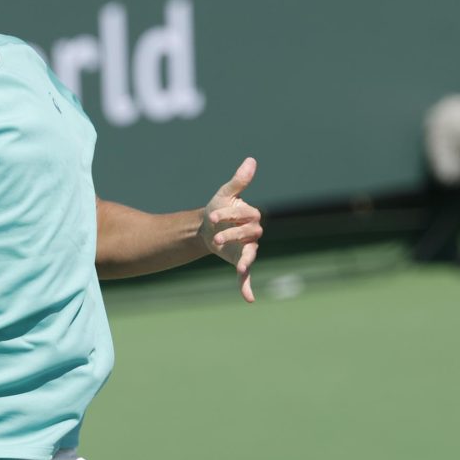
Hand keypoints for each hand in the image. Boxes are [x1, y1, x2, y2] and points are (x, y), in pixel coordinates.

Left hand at [199, 158, 262, 302]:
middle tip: (215, 237)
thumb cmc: (218, 208)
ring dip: (244, 260)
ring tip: (240, 267)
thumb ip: (239, 181)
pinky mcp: (240, 261)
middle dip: (232, 234)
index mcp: (250, 215)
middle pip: (249, 234)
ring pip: (250, 254)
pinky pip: (247, 275)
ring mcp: (247, 248)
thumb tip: (251, 160)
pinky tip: (249, 299)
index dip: (230, 215)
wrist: (206, 227)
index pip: (246, 215)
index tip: (212, 214)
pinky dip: (247, 286)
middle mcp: (253, 233)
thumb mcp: (225, 194)